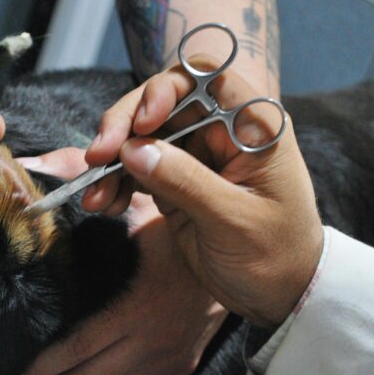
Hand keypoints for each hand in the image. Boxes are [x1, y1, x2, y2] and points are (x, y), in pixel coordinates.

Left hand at [14, 148, 226, 374]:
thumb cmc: (191, 227)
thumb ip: (95, 196)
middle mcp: (154, 341)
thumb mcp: (146, 209)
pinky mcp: (179, 366)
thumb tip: (35, 172)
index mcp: (142, 306)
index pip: (80, 348)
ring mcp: (169, 359)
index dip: (43, 369)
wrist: (251, 255)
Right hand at [84, 56, 322, 326]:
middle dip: (124, 127)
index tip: (143, 122)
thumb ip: (186, 182)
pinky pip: (136, 170)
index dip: (167, 89)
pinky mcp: (174, 183)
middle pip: (161, 104)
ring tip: (94, 198)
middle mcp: (220, 132)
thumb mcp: (233, 219)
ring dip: (111, 162)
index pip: (206, 78)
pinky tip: (105, 206)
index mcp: (252, 126)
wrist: (279, 296)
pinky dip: (116, 184)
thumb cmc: (274, 254)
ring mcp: (195, 157)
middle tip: (96, 157)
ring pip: (141, 138)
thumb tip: (133, 149)